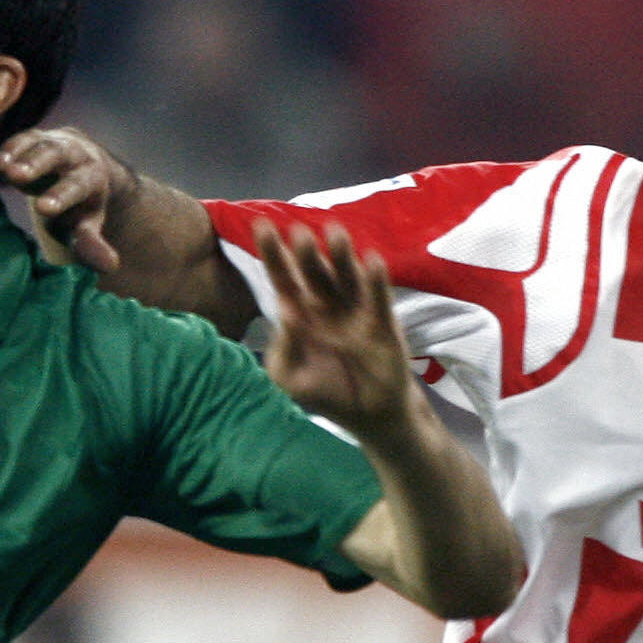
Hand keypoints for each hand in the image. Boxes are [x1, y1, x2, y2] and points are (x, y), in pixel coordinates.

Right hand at [0, 125, 134, 273]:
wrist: (86, 168)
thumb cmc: (81, 206)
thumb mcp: (87, 224)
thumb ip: (93, 243)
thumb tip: (110, 265)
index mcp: (93, 177)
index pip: (78, 186)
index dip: (61, 196)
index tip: (43, 208)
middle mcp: (77, 155)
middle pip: (59, 155)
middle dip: (38, 165)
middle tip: (17, 176)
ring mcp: (55, 142)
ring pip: (39, 142)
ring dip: (18, 152)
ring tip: (0, 166)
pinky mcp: (36, 137)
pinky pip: (23, 139)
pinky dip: (8, 148)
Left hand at [255, 222, 414, 442]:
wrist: (369, 416)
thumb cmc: (326, 393)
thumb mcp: (289, 377)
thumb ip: (282, 347)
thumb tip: (286, 313)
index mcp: (300, 314)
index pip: (284, 279)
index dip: (273, 254)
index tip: (261, 226)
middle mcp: (326, 306)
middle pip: (314, 272)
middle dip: (305, 253)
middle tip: (298, 232)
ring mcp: (355, 312)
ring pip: (346, 277)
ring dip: (341, 256)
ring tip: (335, 233)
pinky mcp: (381, 324)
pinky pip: (378, 299)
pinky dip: (375, 281)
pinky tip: (372, 261)